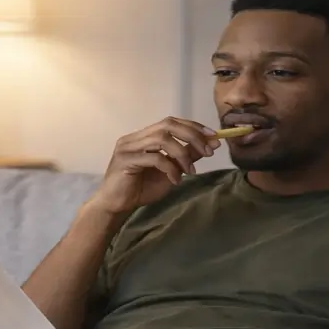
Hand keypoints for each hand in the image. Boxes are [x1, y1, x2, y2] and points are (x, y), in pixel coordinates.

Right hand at [86, 117, 219, 215]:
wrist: (115, 206)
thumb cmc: (139, 189)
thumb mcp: (169, 172)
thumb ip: (185, 157)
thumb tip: (208, 145)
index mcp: (144, 136)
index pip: (171, 122)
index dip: (193, 126)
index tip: (213, 136)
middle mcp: (135, 137)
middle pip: (168, 124)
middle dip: (192, 135)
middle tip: (208, 151)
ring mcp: (128, 147)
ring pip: (162, 139)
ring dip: (182, 154)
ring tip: (191, 171)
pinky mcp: (125, 160)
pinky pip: (154, 158)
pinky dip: (169, 168)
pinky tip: (175, 180)